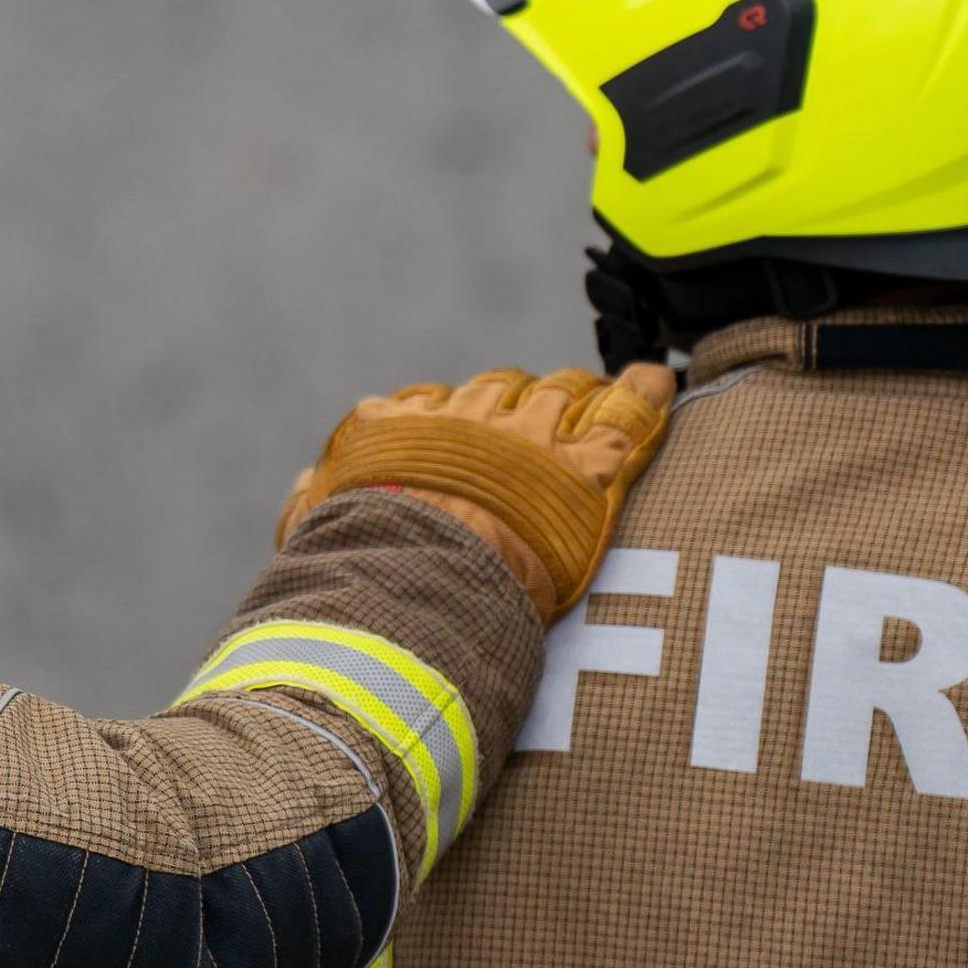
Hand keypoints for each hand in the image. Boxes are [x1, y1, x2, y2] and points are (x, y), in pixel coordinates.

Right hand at [276, 363, 676, 618]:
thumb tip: (308, 484)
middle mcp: (466, 420)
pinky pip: (624, 416)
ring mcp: (529, 440)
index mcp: (402, 431)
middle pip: (500, 388)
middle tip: (532, 418)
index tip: (460, 425)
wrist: (413, 585)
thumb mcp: (314, 534)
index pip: (432, 403)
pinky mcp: (583, 471)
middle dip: (515, 398)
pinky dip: (644, 395)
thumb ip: (311, 502)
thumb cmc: (357, 568)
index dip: (451, 413)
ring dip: (571, 397)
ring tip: (587, 402)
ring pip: (560, 393)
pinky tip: (658, 381)